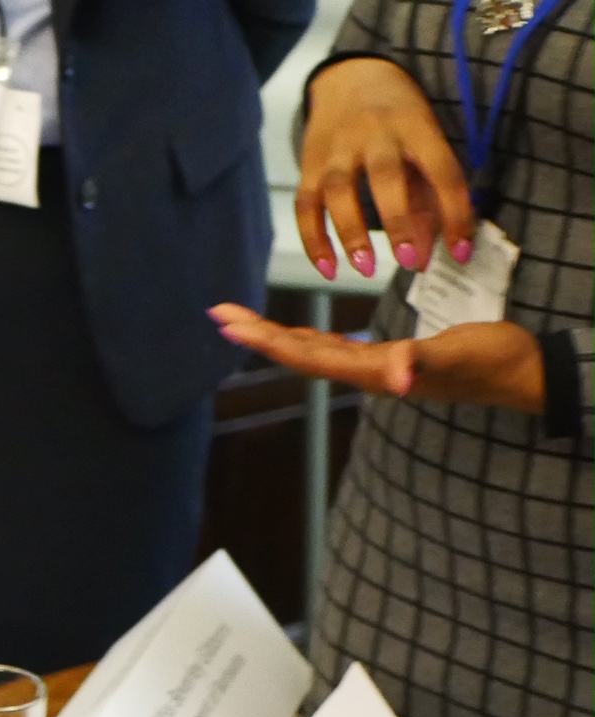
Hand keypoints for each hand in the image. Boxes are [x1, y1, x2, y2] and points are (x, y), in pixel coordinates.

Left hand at [210, 305, 543, 413]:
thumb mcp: (462, 353)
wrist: (523, 375)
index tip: (229, 324)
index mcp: (374, 369)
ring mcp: (375, 368)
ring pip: (312, 351)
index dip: (267, 340)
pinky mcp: (388, 360)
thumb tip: (397, 378)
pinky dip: (307, 340)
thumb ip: (425, 362)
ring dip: (275, 337)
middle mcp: (366, 372)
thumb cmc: (494, 360)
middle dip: (257, 334)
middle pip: (299, 353)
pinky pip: (334, 349)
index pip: (307, 354)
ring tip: (241, 322)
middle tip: (218, 313)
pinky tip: (298, 336)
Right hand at [299, 57, 475, 277]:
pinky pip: (306, 206)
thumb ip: (428, 196)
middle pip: (385, 178)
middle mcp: (375, 134)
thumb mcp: (423, 142)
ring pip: (339, 192)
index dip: (455, 213)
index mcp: (416, 126)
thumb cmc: (398, 119)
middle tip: (410, 262)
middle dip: (399, 222)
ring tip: (367, 268)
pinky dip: (313, 240)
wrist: (350, 77)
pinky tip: (328, 269)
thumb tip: (427, 254)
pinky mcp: (309, 165)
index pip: (441, 171)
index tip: (461, 252)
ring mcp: (337, 149)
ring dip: (352, 234)